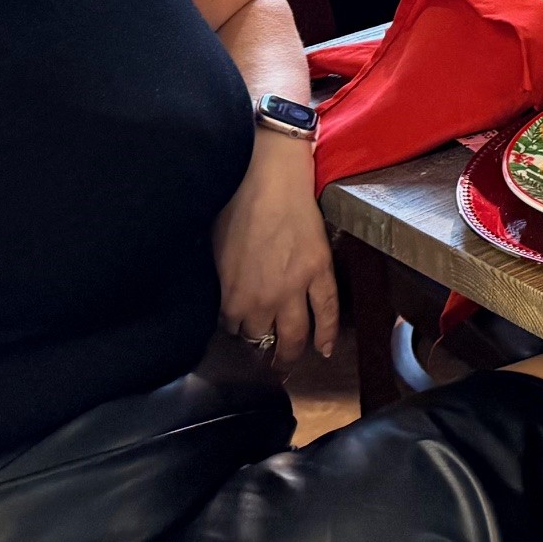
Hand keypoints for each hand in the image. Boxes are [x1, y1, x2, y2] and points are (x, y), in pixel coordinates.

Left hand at [213, 131, 337, 360]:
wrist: (269, 177)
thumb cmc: (234, 205)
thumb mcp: (214, 248)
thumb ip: (222, 280)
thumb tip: (225, 294)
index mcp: (231, 294)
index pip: (230, 326)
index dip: (232, 325)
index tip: (235, 323)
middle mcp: (263, 299)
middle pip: (259, 335)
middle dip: (257, 340)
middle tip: (259, 348)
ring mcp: (295, 287)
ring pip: (295, 333)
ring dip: (290, 353)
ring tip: (287, 364)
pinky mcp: (320, 271)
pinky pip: (328, 309)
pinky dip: (327, 332)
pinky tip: (324, 351)